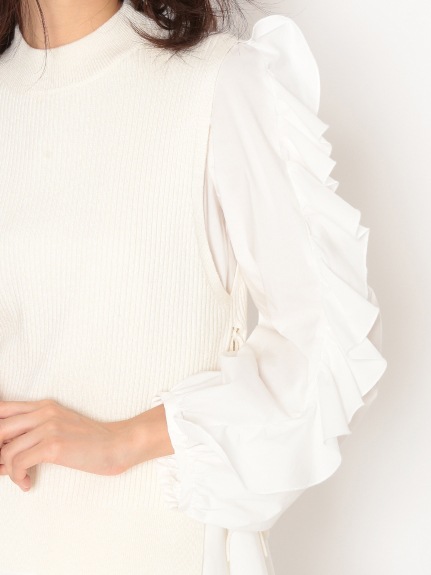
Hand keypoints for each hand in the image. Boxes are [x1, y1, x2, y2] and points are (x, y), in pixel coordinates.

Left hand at [0, 399, 146, 491]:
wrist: (118, 445)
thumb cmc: (91, 441)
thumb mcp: (62, 426)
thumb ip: (36, 430)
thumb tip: (5, 449)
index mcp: (44, 406)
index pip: (3, 409)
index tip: (2, 450)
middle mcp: (44, 412)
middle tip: (3, 467)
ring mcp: (49, 427)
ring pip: (6, 450)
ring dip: (7, 470)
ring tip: (20, 478)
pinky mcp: (53, 446)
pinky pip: (18, 463)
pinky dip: (17, 478)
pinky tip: (27, 482)